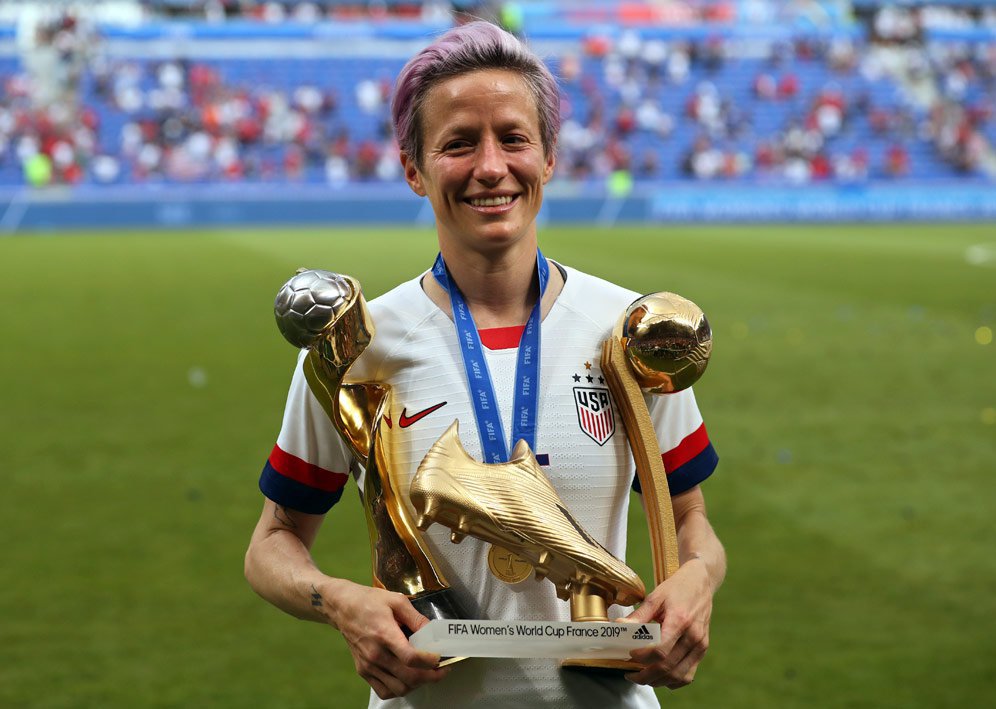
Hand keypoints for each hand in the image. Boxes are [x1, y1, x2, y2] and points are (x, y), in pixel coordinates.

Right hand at [324, 580, 449, 698]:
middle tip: (441, 670)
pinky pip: (384, 691)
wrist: (342, 608)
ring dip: (416, 685)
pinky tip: (407, 678)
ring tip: (425, 674)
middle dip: (431, 677)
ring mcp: (368, 665)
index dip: (430, 661)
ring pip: (399, 688)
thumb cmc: (369, 601)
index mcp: (385, 634)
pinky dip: (399, 689)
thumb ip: (416, 618)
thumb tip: (434, 633)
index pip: (411, 658)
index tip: (440, 658)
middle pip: (409, 678)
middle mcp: (376, 654)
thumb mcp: (396, 600)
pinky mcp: (363, 671)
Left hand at [620, 558, 713, 688]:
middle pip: (668, 667)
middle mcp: (693, 636)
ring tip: (642, 677)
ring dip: (658, 681)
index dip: (642, 657)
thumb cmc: (677, 588)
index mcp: (680, 621)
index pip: (661, 650)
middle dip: (646, 675)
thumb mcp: (655, 597)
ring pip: (678, 676)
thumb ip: (639, 615)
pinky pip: (688, 675)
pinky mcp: (702, 650)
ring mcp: (700, 645)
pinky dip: (672, 681)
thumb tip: (619, 627)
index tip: (629, 655)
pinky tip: (659, 676)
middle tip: (630, 674)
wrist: (701, 582)